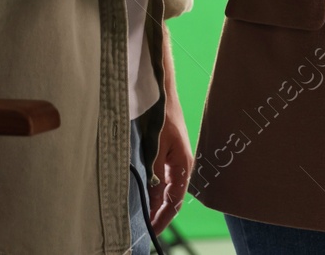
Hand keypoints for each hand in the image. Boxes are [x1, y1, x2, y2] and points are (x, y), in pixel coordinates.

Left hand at [148, 93, 191, 232]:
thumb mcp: (155, 148)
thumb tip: (152, 200)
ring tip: (141, 218)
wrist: (162, 93)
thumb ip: (154, 174)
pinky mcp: (166, 155)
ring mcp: (174, 161)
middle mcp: (180, 166)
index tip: (153, 231)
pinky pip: (161, 179)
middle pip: (171, 198)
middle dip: (159, 215)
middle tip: (144, 229)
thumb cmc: (161, 117)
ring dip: (155, 204)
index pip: (175, 201)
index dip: (164, 218)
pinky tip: (144, 197)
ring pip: (166, 190)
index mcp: (183, 166)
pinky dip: (154, 191)